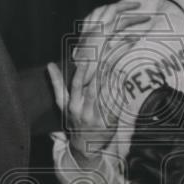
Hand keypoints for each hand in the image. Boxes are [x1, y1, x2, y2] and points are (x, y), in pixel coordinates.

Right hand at [48, 1, 149, 163]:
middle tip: (124, 33)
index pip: (81, 71)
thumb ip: (57, 85)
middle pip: (97, 73)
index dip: (90, 53)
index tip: (101, 35)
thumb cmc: (75, 124)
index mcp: (72, 98)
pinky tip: (134, 71)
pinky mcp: (109, 120)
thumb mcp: (62, 106)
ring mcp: (95, 113)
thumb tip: (50, 65)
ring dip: (122, 62)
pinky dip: (125, 85)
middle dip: (111, 52)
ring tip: (133, 43)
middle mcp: (82, 104)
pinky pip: (118, 100)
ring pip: (109, 83)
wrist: (84, 150)